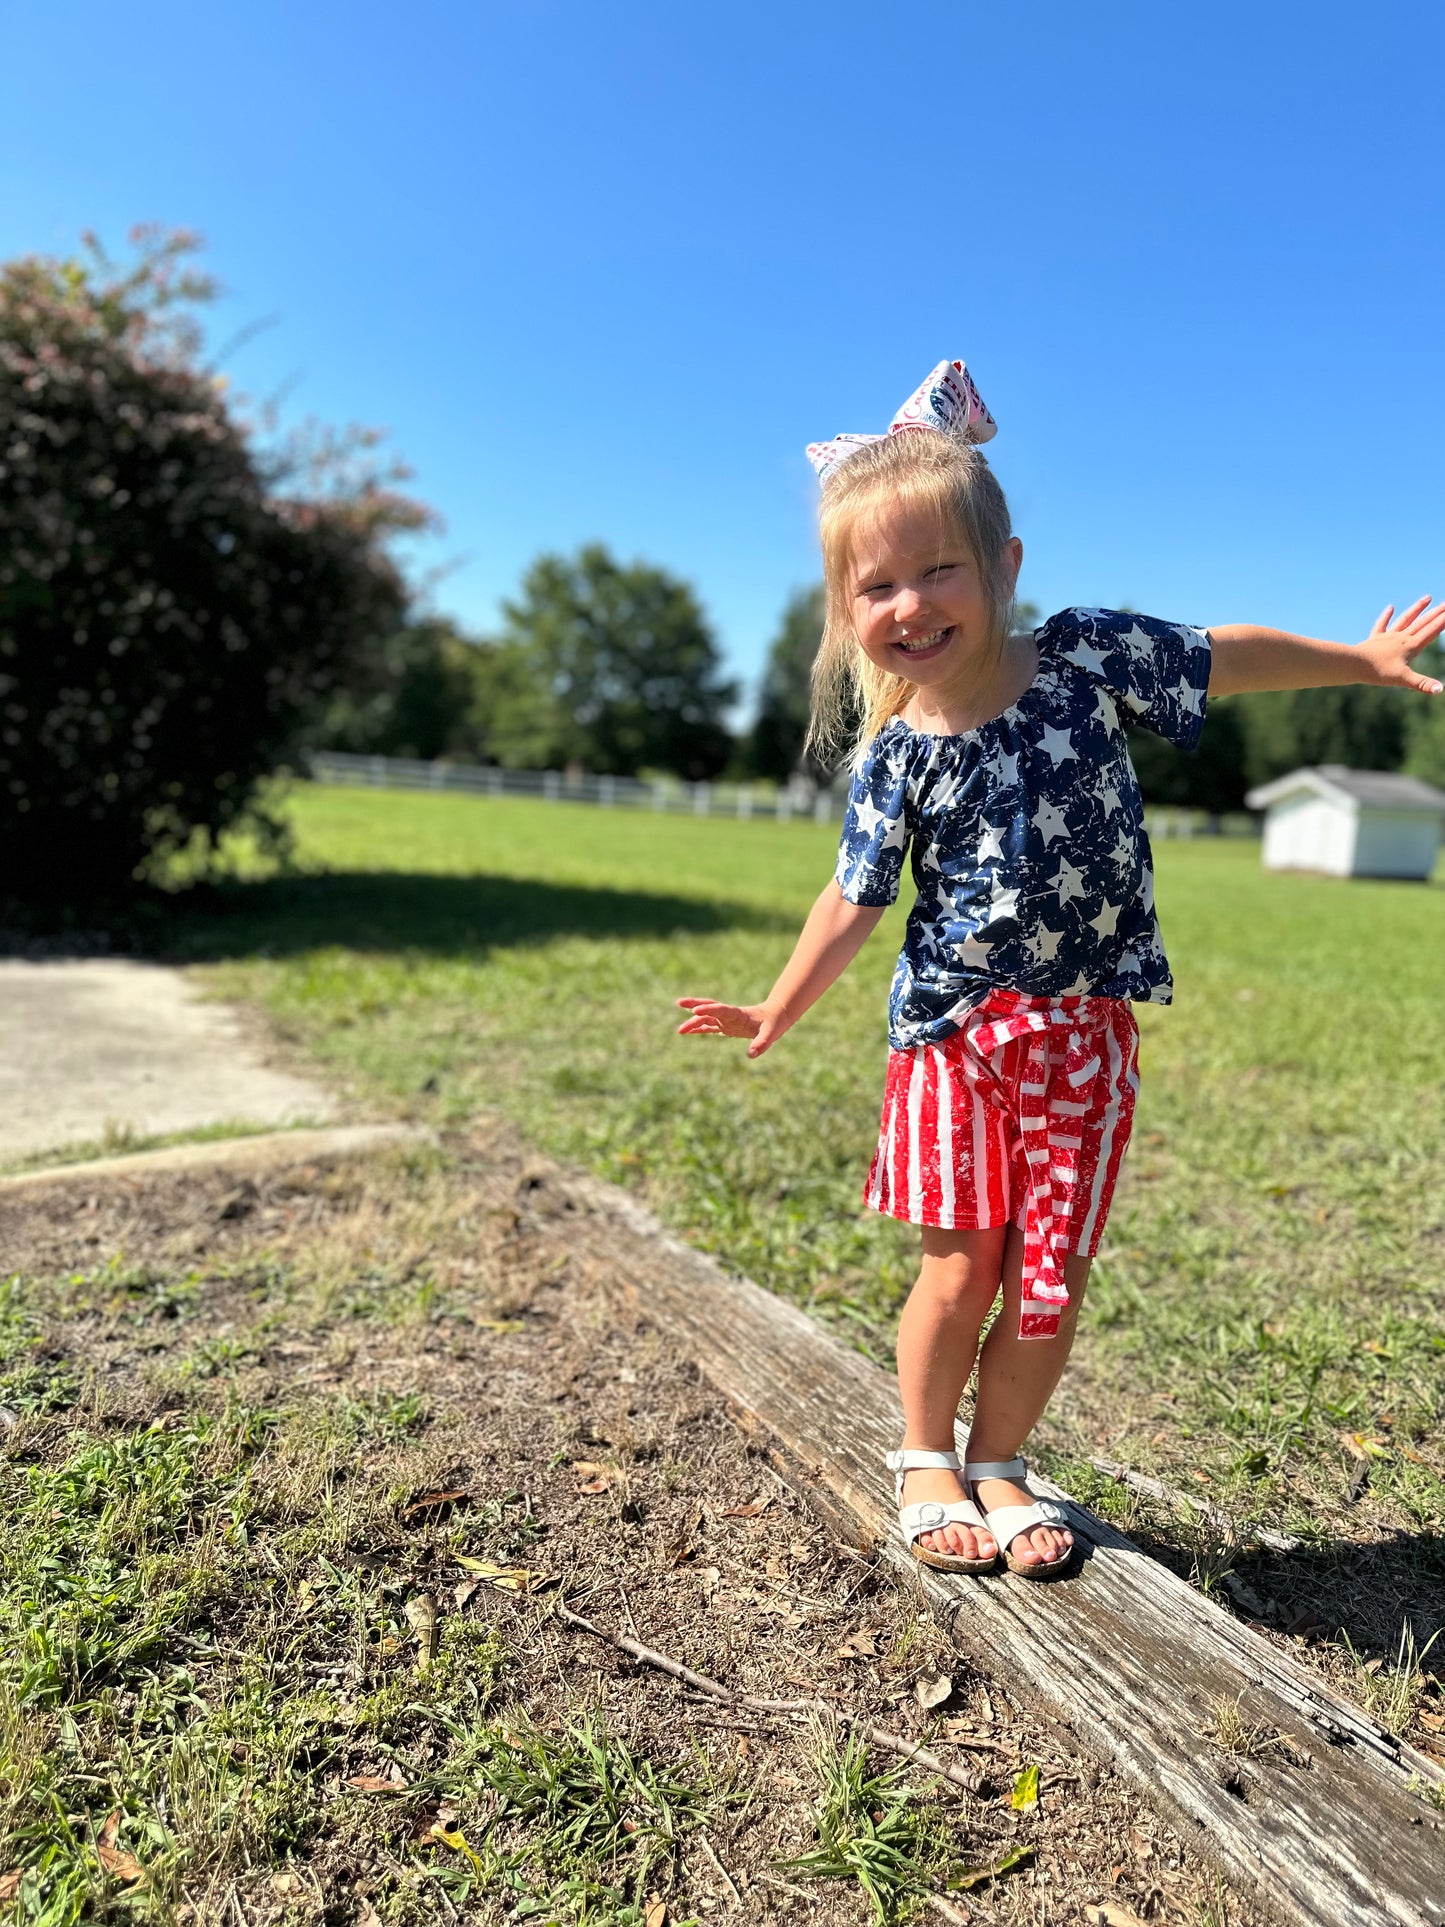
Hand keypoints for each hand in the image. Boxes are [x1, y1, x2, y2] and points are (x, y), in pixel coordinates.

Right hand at [675, 997, 789, 1057]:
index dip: (708, 1009)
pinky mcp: (726, 1027)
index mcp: (738, 1014)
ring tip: (680, 1031)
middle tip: (679, 1003)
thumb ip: (761, 1043)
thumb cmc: (773, 1024)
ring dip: (693, 1022)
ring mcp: (726, 1020)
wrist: (775, 1016)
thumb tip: (751, 1055)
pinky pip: (709, 1027)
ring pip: (706, 1018)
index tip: (695, 1010)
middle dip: (694, 1005)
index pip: (720, 1010)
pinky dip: (699, 1029)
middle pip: (709, 1008)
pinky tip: (688, 1033)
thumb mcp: (771, 1034)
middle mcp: (729, 1015)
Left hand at [1358, 597, 1444, 693]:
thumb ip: (1422, 684)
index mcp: (1411, 646)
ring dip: (1417, 609)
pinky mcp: (1375, 639)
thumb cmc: (1378, 672)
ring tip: (1428, 597)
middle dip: (1437, 613)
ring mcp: (1388, 637)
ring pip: (1405, 619)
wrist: (1353, 664)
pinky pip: (1382, 625)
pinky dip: (1386, 616)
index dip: (1443, 621)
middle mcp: (1401, 638)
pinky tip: (1390, 607)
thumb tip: (1439, 690)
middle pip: (1422, 623)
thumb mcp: (1403, 680)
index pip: (1432, 631)